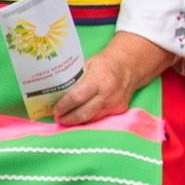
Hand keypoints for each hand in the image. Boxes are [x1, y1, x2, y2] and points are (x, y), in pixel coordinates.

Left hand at [52, 31, 175, 126]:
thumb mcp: (87, 64)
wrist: (130, 66)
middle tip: (57, 118)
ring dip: (77, 121)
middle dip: (68, 118)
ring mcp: (115, 104)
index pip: (77, 98)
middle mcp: (107, 95)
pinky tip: (79, 117)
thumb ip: (75, 78)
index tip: (55, 110)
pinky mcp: (120, 109)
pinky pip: (100, 117)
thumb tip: (55, 89)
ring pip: (92, 118)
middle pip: (84, 113)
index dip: (64, 106)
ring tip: (65, 119)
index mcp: (98, 81)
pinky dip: (89, 118)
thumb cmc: (104, 63)